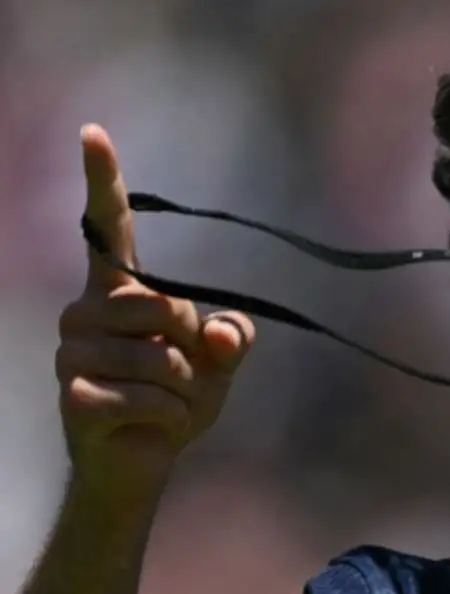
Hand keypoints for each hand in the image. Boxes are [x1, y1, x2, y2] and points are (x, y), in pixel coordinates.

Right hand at [56, 125, 255, 508]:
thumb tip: (225, 332)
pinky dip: (169, 416)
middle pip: (161, 305)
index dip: (103, 181)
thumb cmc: (177, 399)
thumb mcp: (219, 362)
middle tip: (178, 372)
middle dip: (189, 344)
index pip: (108, 228)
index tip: (94, 131)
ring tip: (166, 401)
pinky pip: (148, 397)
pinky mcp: (74, 395)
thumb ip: (233, 336)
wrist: (143, 461)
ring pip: (160, 358)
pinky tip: (153, 424)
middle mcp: (86, 312)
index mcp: (119, 292)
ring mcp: (72, 353)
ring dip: (184, 389)